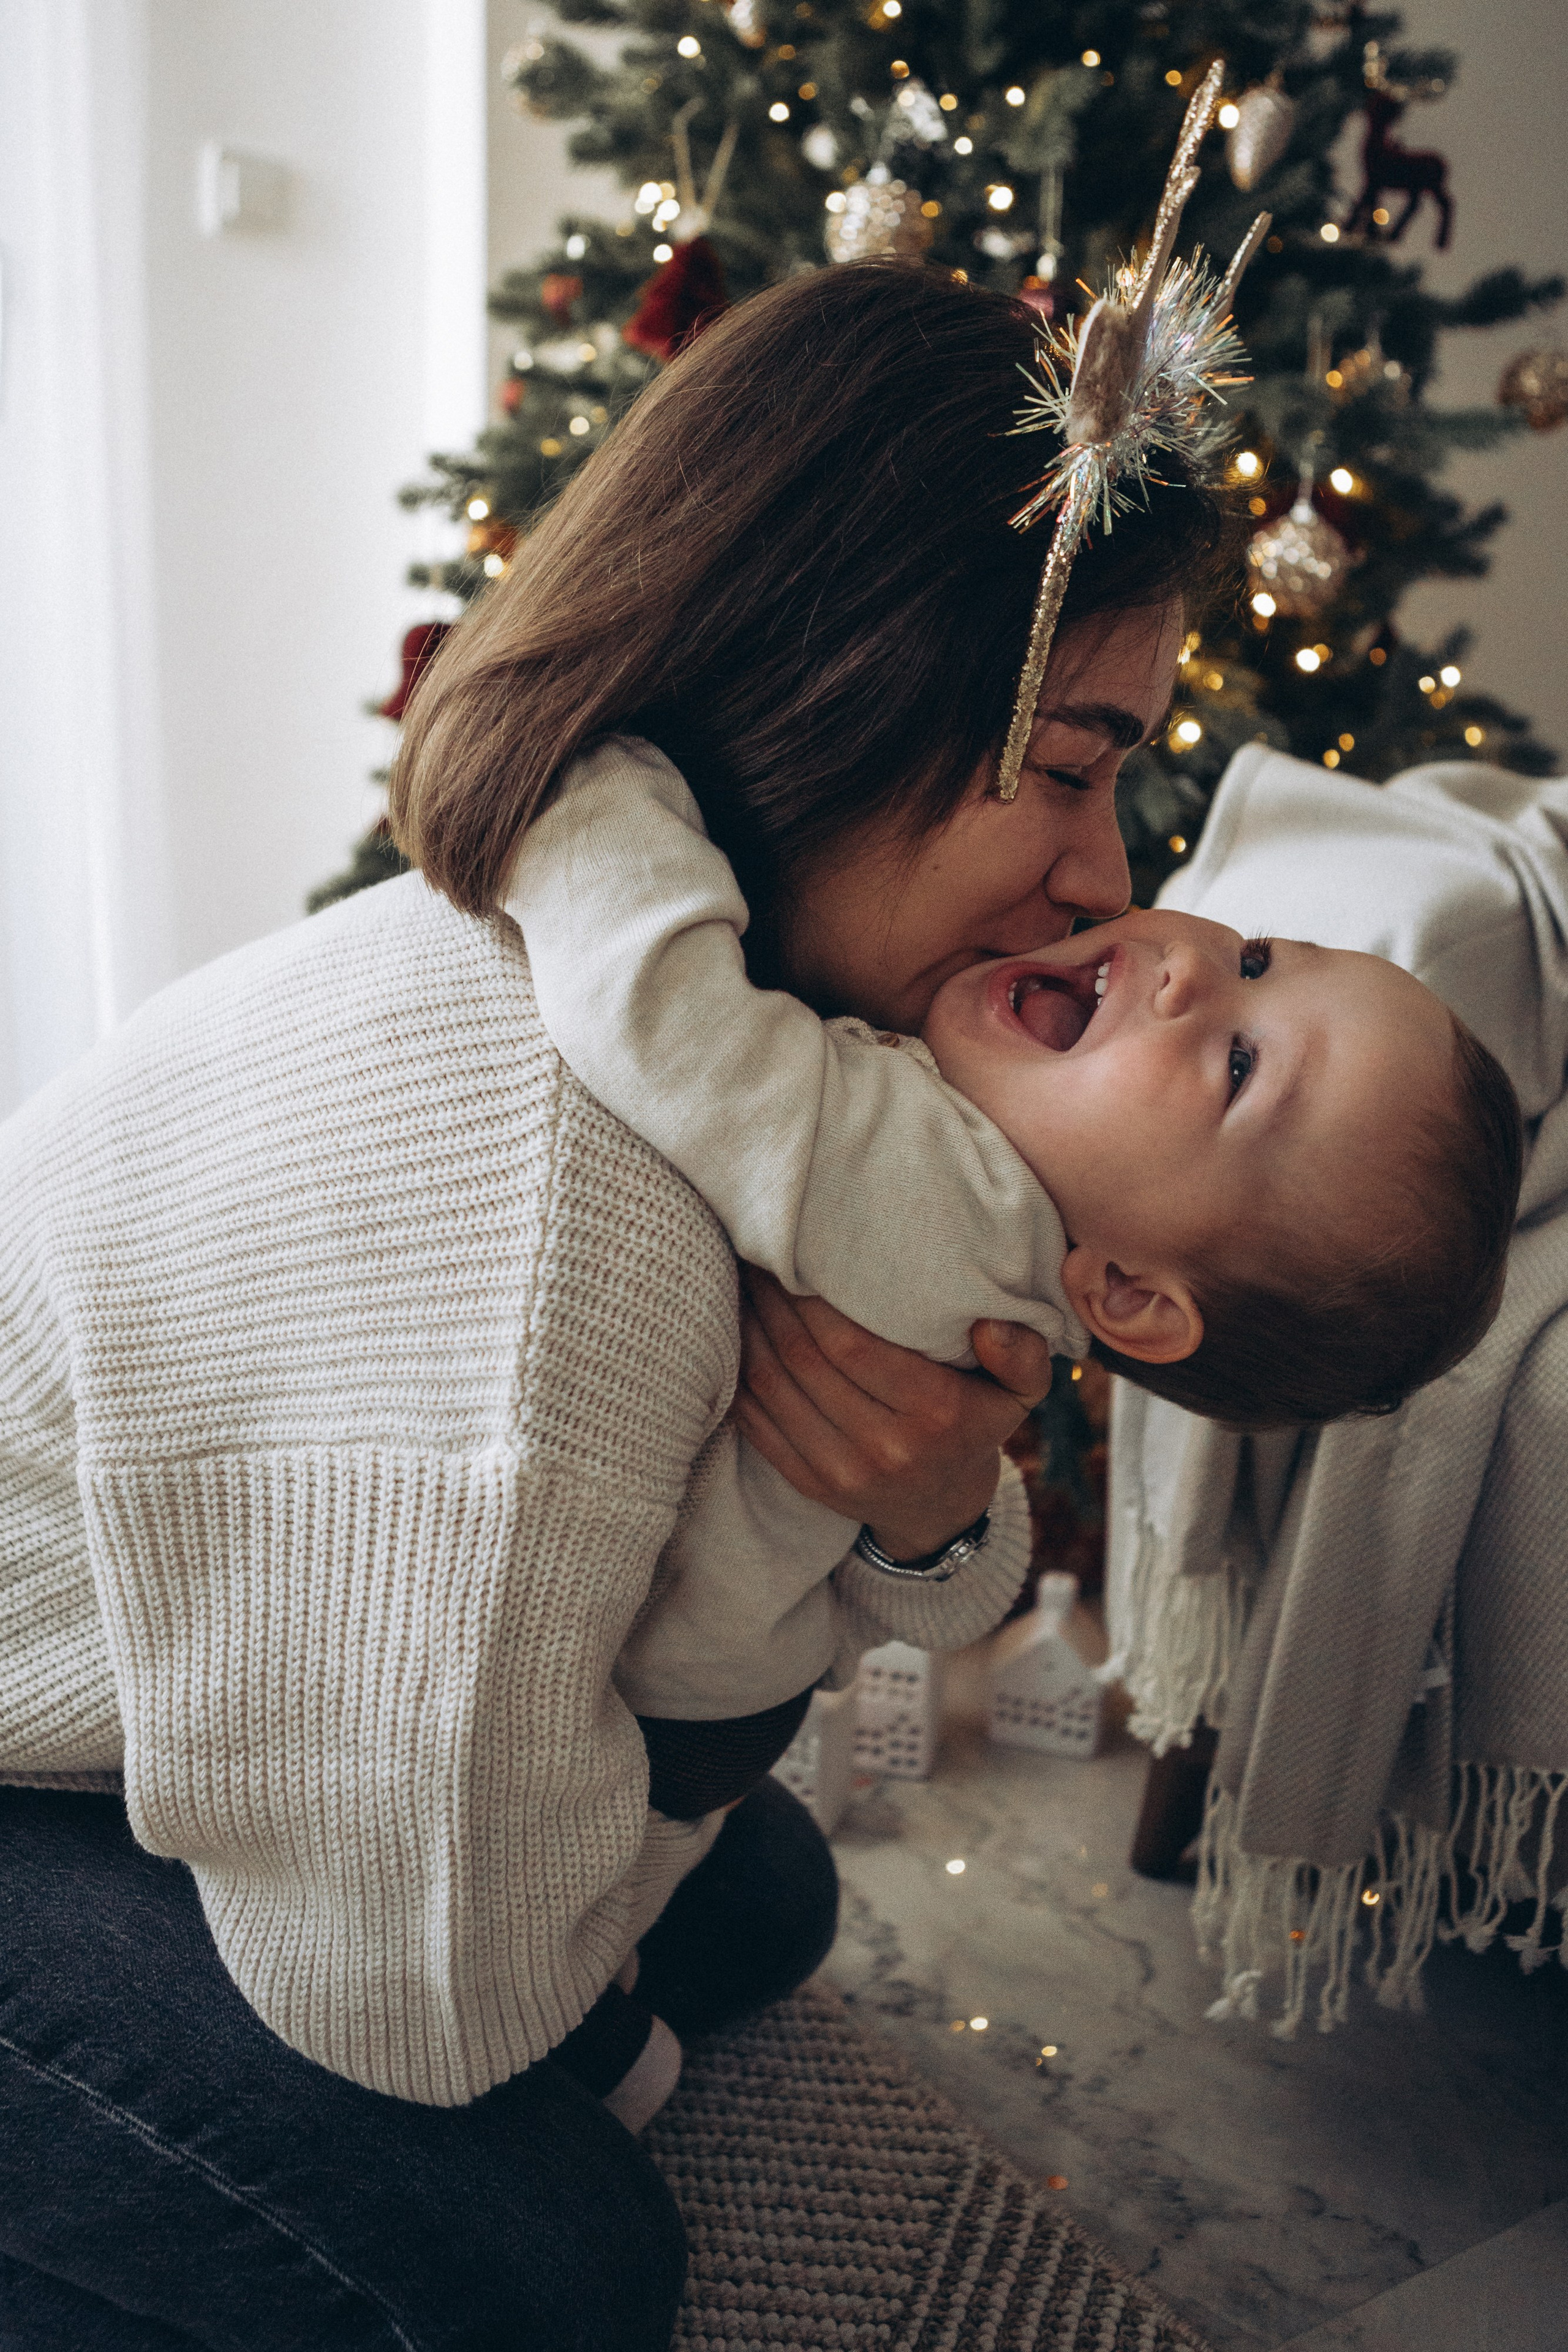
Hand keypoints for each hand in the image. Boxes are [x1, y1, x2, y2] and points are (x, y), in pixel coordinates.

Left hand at [732, 1267, 1052, 1560]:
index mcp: (936, 1414)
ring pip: (774, 1384)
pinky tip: (739, 1332)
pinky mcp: (808, 1483)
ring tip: (746, 1283)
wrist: (942, 1508)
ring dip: (751, 1328)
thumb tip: (987, 1325)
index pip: (853, 1344)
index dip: (812, 1296)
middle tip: (762, 1256)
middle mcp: (885, 1447)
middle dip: (775, 1300)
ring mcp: (841, 1471)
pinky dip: (741, 1371)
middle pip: (807, 1358)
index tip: (797, 1253)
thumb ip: (1022, 1354)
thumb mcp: (1021, 1392)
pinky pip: (757, 1420)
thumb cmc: (976, 1424)